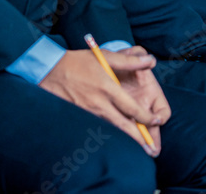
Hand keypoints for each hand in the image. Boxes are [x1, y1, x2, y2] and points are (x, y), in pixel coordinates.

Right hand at [39, 48, 164, 155]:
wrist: (48, 70)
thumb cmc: (78, 62)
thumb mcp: (106, 56)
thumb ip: (130, 61)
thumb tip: (151, 60)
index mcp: (108, 89)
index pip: (131, 108)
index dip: (145, 117)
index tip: (157, 121)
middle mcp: (99, 104)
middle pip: (122, 125)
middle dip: (138, 138)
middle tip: (150, 148)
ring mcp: (87, 112)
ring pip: (110, 129)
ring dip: (124, 138)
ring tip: (137, 148)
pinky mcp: (79, 115)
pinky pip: (97, 126)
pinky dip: (108, 134)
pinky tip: (115, 139)